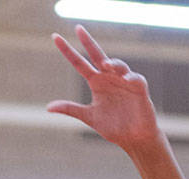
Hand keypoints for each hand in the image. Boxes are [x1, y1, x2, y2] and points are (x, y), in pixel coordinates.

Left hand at [48, 26, 162, 150]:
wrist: (134, 139)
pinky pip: (136, 78)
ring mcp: (124, 82)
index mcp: (96, 82)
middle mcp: (109, 78)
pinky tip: (126, 79)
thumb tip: (48, 108)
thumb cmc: (114, 127)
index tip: (55, 37)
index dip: (68, 51)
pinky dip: (131, 77)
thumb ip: (71, 109)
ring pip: (118, 65)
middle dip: (88, 42)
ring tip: (106, 64)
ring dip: (113, 63)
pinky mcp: (139, 89)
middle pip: (97, 55)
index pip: (79, 63)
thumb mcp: (89, 116)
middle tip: (78, 29)